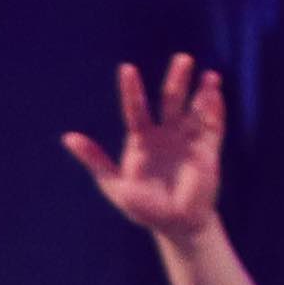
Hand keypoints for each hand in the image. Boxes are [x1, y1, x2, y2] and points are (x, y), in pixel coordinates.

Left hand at [63, 56, 228, 241]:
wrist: (176, 225)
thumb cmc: (144, 207)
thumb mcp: (115, 185)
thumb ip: (95, 160)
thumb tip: (67, 137)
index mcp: (142, 139)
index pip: (136, 108)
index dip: (132, 90)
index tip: (127, 69)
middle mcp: (166, 134)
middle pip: (171, 100)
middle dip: (177, 80)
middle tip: (183, 59)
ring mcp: (188, 140)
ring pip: (195, 109)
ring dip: (203, 92)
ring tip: (208, 75)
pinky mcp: (208, 151)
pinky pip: (214, 127)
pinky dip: (215, 111)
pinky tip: (216, 95)